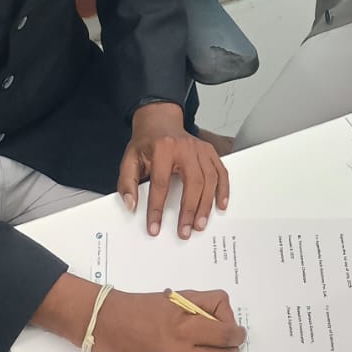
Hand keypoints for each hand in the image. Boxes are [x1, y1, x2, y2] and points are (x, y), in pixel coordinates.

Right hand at [96, 287, 244, 351]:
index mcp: (183, 328)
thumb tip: (226, 319)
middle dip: (231, 351)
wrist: (108, 326)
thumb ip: (206, 305)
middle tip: (230, 343)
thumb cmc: (142, 308)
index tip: (238, 332)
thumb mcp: (178, 297)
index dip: (237, 333)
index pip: (225, 336)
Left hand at [118, 102, 229, 238]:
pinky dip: (223, 189)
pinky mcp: (209, 151)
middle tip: (185, 231)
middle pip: (192, 182)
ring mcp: (200, 149)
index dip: (157, 209)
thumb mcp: (129, 159)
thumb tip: (131, 205)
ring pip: (210, 179)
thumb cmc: (147, 142)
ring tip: (200, 224)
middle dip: (189, 210)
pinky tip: (220, 205)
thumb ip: (127, 183)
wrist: (160, 120)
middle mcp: (185, 147)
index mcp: (163, 149)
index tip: (155, 227)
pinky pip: (221, 171)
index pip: (160, 183)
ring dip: (206, 205)